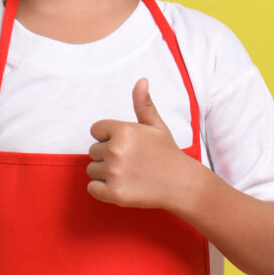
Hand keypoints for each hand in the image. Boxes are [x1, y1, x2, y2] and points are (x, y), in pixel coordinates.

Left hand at [86, 78, 198, 208]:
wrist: (181, 184)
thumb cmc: (167, 153)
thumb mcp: (156, 125)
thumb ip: (143, 104)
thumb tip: (141, 80)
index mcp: (123, 130)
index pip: (95, 130)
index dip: (109, 137)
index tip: (127, 145)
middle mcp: (116, 150)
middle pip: (93, 151)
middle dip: (107, 156)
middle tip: (131, 161)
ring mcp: (114, 173)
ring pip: (92, 170)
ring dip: (105, 173)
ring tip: (128, 174)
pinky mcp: (114, 193)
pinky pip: (92, 189)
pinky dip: (102, 190)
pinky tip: (121, 186)